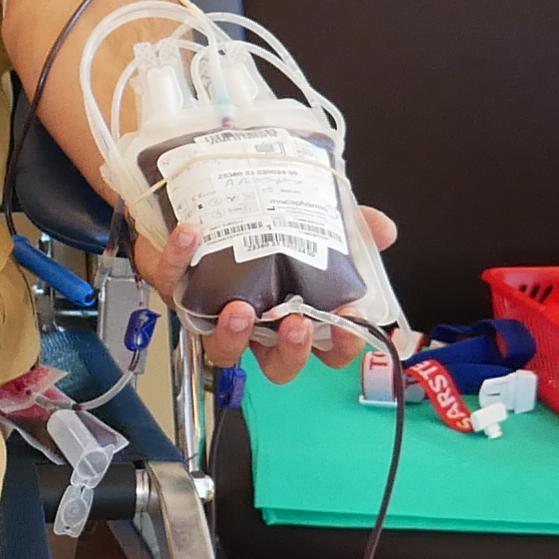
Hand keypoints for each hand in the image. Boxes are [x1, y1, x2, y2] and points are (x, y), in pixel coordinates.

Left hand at [136, 205, 398, 383]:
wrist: (199, 193)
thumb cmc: (258, 221)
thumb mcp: (311, 218)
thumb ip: (348, 226)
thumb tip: (383, 230)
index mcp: (295, 311)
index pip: (327, 348)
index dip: (341, 346)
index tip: (349, 325)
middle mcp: (259, 322)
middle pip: (277, 364)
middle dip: (290, 353)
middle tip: (295, 324)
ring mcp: (215, 312)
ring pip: (222, 349)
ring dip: (233, 335)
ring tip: (239, 309)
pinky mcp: (177, 287)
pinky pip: (174, 282)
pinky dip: (180, 259)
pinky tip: (191, 235)